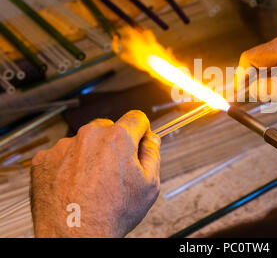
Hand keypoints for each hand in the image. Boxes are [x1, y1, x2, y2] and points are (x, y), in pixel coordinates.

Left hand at [30, 110, 160, 237]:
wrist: (74, 237)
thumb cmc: (111, 215)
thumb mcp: (149, 186)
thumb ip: (153, 154)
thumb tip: (152, 139)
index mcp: (117, 138)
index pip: (136, 118)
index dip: (141, 131)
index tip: (138, 142)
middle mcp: (89, 136)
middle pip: (108, 127)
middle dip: (114, 143)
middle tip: (115, 170)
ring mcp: (64, 146)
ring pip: (84, 141)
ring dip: (90, 154)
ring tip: (92, 183)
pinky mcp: (44, 159)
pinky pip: (62, 154)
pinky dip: (68, 165)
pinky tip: (74, 186)